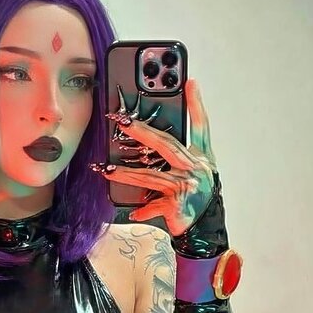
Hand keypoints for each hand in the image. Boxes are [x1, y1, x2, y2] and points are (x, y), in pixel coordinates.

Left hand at [90, 79, 218, 236]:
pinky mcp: (176, 205)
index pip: (200, 126)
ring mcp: (186, 186)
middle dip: (142, 132)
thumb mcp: (195, 174)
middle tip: (122, 121)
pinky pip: (154, 205)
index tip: (189, 82)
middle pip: (166, 144)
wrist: (206, 229)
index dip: (196, 104)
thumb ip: (179, 157)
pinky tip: (133, 211)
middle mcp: (196, 169)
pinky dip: (144, 210)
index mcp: (201, 158)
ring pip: (150, 176)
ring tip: (106, 168)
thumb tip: (150, 141)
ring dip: (125, 173)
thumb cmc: (197, 199)